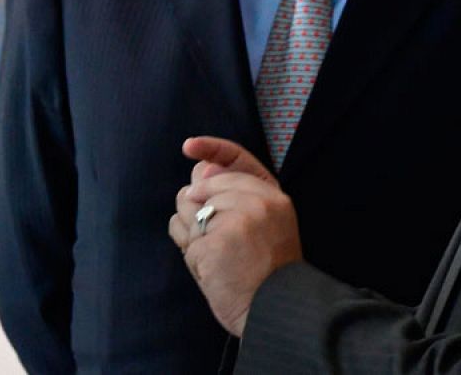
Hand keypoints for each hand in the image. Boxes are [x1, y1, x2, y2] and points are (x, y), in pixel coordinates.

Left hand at [168, 137, 302, 336]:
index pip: (234, 160)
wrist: (276, 312)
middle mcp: (257, 204)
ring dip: (191, 234)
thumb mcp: (267, 226)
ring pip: (186, 210)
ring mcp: (235, 222)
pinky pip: (183, 239)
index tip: (189, 147)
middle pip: (201, 186)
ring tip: (216, 256)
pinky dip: (190, 256)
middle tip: (220, 241)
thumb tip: (200, 169)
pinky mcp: (214, 244)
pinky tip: (211, 270)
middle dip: (197, 210)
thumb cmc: (269, 273)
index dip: (209, 149)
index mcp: (274, 197)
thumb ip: (236, 195)